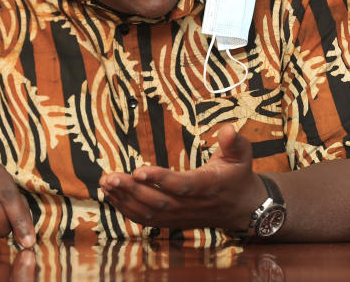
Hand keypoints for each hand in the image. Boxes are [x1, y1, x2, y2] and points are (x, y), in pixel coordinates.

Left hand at [99, 123, 264, 230]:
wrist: (242, 208)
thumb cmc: (238, 175)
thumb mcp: (242, 154)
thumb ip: (235, 141)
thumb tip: (227, 129)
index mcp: (209, 186)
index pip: (182, 186)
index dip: (160, 180)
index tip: (139, 170)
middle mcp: (192, 205)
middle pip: (159, 202)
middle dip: (133, 190)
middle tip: (112, 177)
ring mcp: (181, 216)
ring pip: (149, 213)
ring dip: (125, 200)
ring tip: (106, 183)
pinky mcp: (172, 221)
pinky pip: (147, 220)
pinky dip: (127, 209)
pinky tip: (112, 195)